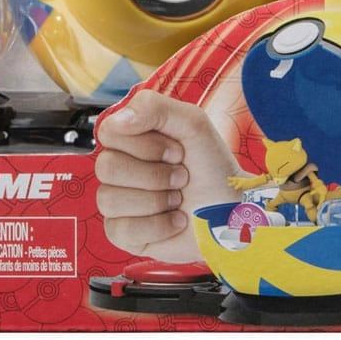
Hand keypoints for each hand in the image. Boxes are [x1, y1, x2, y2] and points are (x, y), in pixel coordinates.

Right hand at [95, 89, 239, 262]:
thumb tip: (118, 120)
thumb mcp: (191, 122)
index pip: (109, 133)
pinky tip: (174, 221)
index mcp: (129, 139)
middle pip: (107, 167)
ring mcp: (117, 201)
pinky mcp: (122, 233)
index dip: (145, 145)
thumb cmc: (212, 166)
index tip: (177, 151)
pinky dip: (156, 226)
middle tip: (182, 177)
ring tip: (178, 200)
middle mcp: (118, 168)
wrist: (233, 209)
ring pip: (110, 199)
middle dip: (154, 175)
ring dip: (156, 201)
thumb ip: (152, 106)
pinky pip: (120, 230)